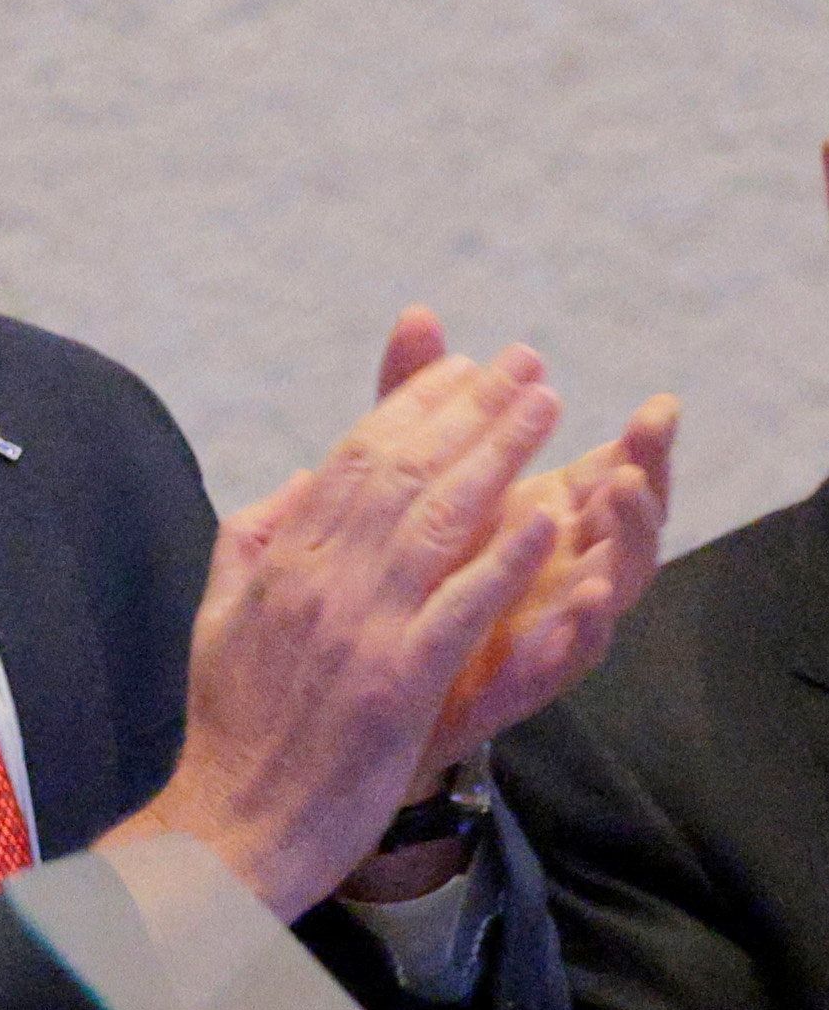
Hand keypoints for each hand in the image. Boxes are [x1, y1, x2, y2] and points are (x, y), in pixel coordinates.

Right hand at [107, 344, 562, 920]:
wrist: (226, 825)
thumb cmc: (230, 732)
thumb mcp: (219, 620)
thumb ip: (253, 546)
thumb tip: (295, 484)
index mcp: (277, 563)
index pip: (352, 460)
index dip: (410, 404)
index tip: (458, 367)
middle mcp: (316, 583)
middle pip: (403, 472)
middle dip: (468, 409)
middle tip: (522, 364)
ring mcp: (358, 630)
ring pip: (436, 521)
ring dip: (498, 455)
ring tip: (544, 407)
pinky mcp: (396, 684)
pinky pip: (462, 606)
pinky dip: (507, 557)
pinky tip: (548, 516)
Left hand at [372, 307, 678, 786]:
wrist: (349, 694)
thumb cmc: (396, 578)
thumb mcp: (403, 479)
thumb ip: (414, 402)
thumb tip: (417, 315)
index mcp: (541, 522)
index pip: (609, 476)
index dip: (639, 445)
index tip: (659, 406)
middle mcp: (553, 570)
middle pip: (625, 523)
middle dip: (646, 475)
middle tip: (654, 434)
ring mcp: (540, 626)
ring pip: (611, 586)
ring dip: (624, 541)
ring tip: (620, 494)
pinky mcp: (512, 680)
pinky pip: (559, 660)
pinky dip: (574, 630)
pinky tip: (579, 602)